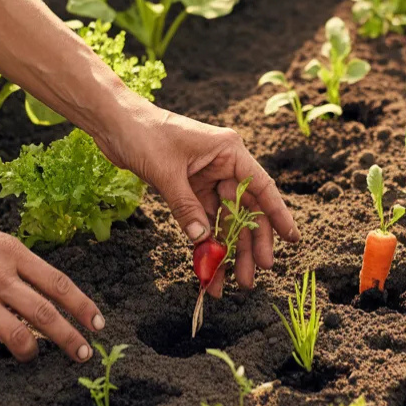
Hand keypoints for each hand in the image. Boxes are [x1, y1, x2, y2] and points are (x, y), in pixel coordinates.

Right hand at [0, 204, 102, 364]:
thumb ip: (11, 260)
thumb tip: (35, 283)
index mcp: (10, 251)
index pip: (59, 284)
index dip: (83, 307)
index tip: (98, 324)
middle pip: (47, 315)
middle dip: (71, 339)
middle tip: (84, 355)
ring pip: (19, 337)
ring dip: (31, 354)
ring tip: (32, 358)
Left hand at [97, 105, 299, 297]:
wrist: (113, 122)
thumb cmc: (143, 133)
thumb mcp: (166, 172)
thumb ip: (186, 208)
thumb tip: (204, 242)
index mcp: (228, 151)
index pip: (261, 187)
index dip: (278, 215)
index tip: (292, 240)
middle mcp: (222, 165)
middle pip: (244, 211)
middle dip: (248, 245)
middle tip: (251, 277)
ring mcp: (205, 178)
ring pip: (224, 221)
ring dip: (226, 251)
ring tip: (231, 283)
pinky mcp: (187, 189)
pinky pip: (202, 221)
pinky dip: (204, 244)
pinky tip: (208, 268)